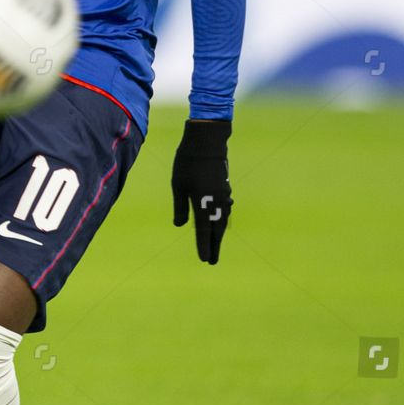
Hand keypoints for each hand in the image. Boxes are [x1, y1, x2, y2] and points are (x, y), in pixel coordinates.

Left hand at [171, 119, 231, 264]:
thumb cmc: (187, 163)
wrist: (207, 142)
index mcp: (202, 203)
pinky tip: (220, 223)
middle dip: (214, 246)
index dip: (204, 246)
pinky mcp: (224, 188)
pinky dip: (222, 221)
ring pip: (222, 221)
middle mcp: (215, 203)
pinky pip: (225, 210)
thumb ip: (180, 207)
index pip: (203, 231)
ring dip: (218, 235)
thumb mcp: (178, 185)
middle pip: (216, 230)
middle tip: (212, 262)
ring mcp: (223, 196)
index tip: (205, 260)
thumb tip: (180, 225)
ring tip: (215, 245)